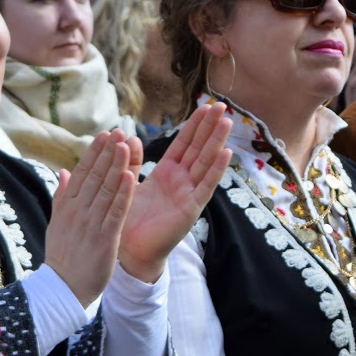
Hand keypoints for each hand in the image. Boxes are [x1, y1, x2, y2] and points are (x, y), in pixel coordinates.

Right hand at [44, 131, 133, 307]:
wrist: (62, 288)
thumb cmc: (62, 257)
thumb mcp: (57, 223)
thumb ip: (62, 197)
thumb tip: (64, 172)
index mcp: (67, 207)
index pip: (82, 174)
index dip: (94, 153)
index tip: (103, 135)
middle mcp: (78, 212)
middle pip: (94, 177)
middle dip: (107, 153)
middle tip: (118, 131)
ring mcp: (91, 224)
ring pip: (106, 190)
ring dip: (116, 166)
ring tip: (126, 145)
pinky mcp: (105, 238)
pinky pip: (115, 212)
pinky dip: (123, 194)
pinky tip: (130, 177)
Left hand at [116, 102, 233, 282]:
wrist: (129, 250)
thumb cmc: (129, 218)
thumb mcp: (128, 183)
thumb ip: (131, 161)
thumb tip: (128, 136)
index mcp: (167, 173)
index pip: (184, 143)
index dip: (195, 125)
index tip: (206, 105)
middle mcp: (181, 181)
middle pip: (199, 148)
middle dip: (210, 127)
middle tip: (223, 105)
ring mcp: (188, 194)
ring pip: (205, 163)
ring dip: (217, 142)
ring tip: (227, 122)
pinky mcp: (190, 209)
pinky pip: (205, 187)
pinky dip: (215, 170)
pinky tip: (226, 153)